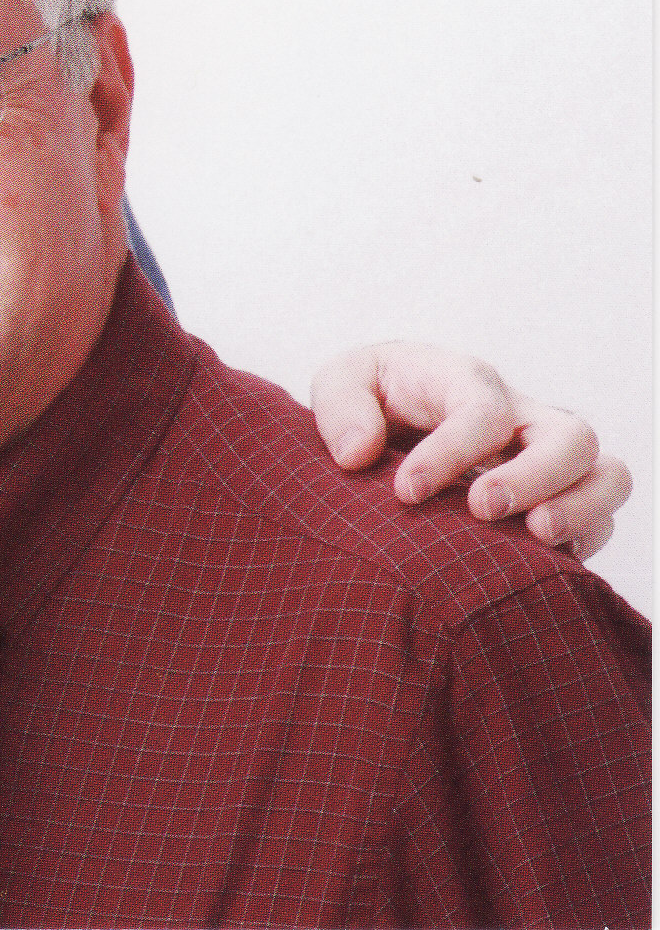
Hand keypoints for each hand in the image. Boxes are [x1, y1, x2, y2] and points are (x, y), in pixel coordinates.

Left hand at [311, 342, 630, 560]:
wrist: (389, 420)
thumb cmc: (370, 399)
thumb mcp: (341, 383)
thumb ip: (340, 407)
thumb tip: (357, 455)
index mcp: (467, 381)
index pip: (484, 409)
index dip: (452, 451)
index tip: (406, 491)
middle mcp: (521, 418)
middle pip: (571, 437)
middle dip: (534, 476)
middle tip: (481, 509)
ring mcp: (547, 462)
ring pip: (607, 476)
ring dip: (581, 510)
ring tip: (535, 538)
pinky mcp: (557, 504)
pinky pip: (599, 523)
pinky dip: (579, 544)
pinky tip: (532, 564)